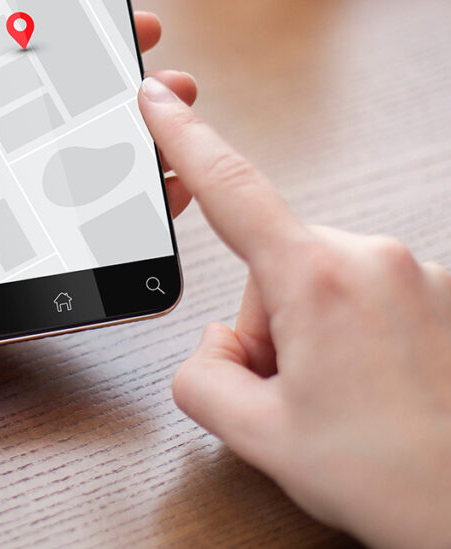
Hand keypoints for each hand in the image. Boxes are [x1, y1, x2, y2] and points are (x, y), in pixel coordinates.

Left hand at [0, 0, 196, 387]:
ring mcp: (13, 207)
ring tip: (178, 115)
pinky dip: (137, 207)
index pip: (9, 64)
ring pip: (89, 161)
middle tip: (156, 64)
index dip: (55, 32)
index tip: (97, 4)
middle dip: (113, 80)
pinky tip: (171, 188)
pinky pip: (96, 225)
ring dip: (138, 136)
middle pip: (61, 109)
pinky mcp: (33, 253)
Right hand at [139, 76, 450, 548]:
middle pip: (272, 266)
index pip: (231, 188)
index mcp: (319, 280)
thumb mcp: (260, 437)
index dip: (183, 137)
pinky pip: (363, 296)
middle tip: (293, 394)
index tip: (158, 99)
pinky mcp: (442, 295)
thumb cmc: (399, 481)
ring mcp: (417, 276)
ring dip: (309, 336)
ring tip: (343, 404)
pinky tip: (373, 394)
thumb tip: (212, 350)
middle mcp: (373, 259)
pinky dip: (351, 337)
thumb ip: (200, 377)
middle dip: (265, 327)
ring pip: (317, 284)